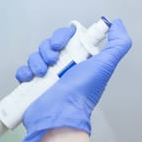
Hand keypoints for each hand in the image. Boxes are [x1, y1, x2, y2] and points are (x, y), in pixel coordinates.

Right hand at [15, 19, 131, 141]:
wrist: (59, 115)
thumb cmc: (81, 94)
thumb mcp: (105, 65)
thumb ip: (118, 43)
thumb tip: (117, 25)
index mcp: (79, 61)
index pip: (67, 37)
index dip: (63, 36)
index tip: (63, 44)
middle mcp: (63, 68)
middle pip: (49, 45)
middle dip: (48, 49)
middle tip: (53, 60)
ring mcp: (46, 77)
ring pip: (36, 56)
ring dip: (37, 61)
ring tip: (43, 74)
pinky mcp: (32, 86)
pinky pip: (23, 70)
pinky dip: (25, 72)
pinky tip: (31, 78)